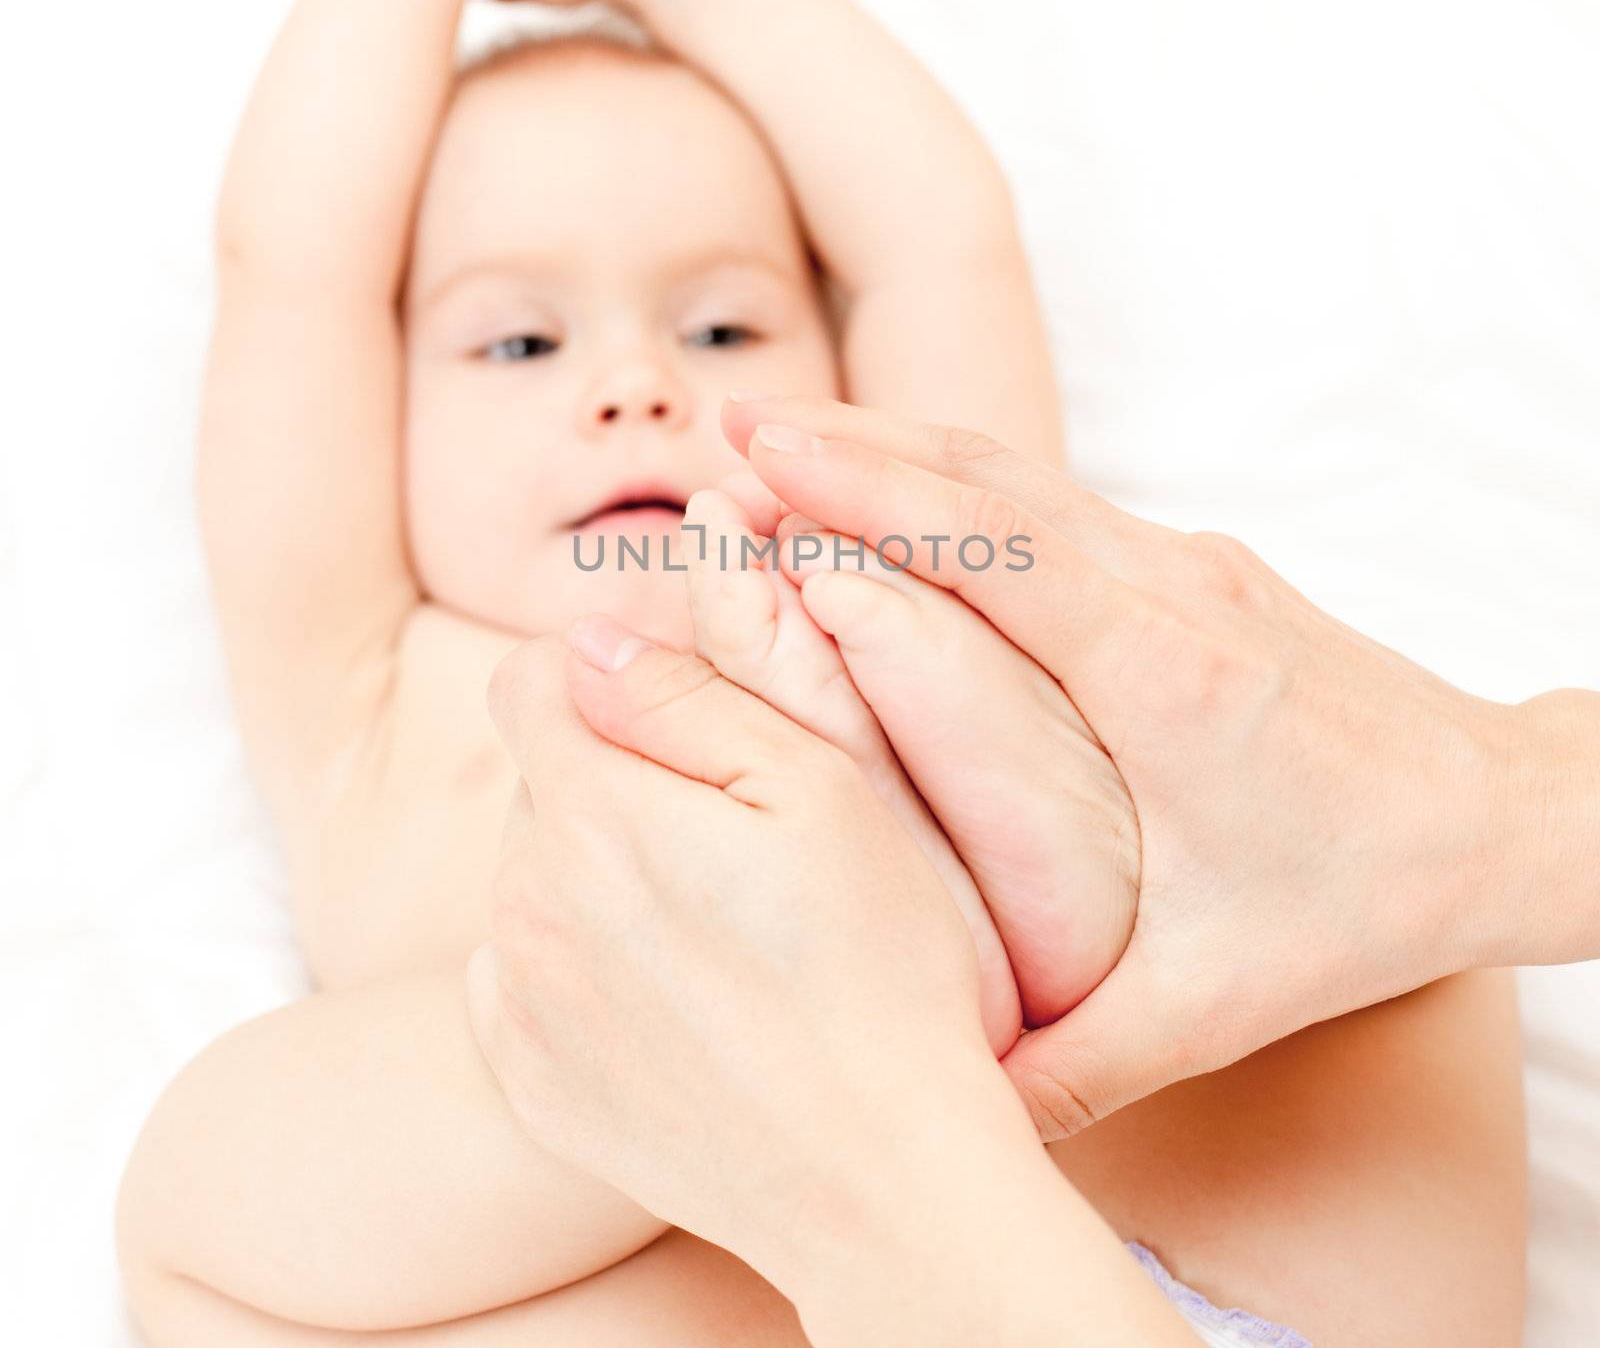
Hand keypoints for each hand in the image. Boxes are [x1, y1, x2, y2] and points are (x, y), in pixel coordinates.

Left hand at [466, 626, 1009, 1289]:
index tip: (673, 720)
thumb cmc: (873, 964)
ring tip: (712, 933)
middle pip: (538, 782)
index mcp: (594, 813)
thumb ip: (686, 695)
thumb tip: (588, 642)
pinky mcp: (527, 1078)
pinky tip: (672, 1000)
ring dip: (595, 874)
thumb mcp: (819, 786)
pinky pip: (519, 975)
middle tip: (726, 844)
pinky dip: (576, 966)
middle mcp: (524, 900)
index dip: (600, 677)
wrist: (874, 1174)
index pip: (526, 682)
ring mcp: (517, 999)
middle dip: (611, 780)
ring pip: (531, 876)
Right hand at [719, 394, 1537, 1136]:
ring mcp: (1184, 564)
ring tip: (790, 436)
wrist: (1497, 814)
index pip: (991, 551)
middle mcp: (1168, 592)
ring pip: (1019, 475)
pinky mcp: (1189, 567)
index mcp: (1162, 679)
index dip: (869, 493)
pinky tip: (901, 483)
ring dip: (900, 447)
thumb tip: (943, 1109)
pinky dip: (958, 479)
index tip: (761, 455)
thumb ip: (1073, 1061)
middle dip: (851, 447)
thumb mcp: (1213, 1001)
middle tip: (731, 427)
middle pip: (987, 482)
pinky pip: (1053, 502)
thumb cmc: (1360, 898)